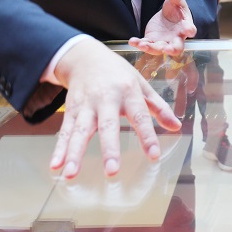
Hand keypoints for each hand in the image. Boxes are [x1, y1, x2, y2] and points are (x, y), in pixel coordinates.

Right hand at [49, 39, 181, 178]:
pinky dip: (59, 149)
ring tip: (70, 174)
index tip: (153, 156)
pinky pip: (65, 131)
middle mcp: (106, 99)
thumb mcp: (141, 85)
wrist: (86, 57)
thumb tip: (176, 127)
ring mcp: (86, 106)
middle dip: (109, 149)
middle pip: (107, 126)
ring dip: (75, 153)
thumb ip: (158, 107)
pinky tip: (55, 165)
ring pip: (80, 131)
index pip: (140, 116)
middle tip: (112, 171)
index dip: (147, 136)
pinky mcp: (71, 110)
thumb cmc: (118, 74)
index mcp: (128, 92)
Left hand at [130, 0, 196, 55]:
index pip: (190, 29)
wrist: (167, 17)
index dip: (190, 30)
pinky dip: (139, 44)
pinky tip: (132, 41)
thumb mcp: (175, 1)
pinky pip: (146, 45)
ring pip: (159, 49)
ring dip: (151, 48)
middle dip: (172, 49)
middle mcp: (176, 38)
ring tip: (143, 44)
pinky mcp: (152, 41)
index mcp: (185, 26)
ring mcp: (164, 42)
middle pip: (177, 47)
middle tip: (168, 49)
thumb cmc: (175, 10)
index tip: (189, 30)